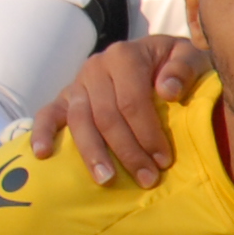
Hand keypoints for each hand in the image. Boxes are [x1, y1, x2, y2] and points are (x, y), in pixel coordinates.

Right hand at [31, 35, 206, 188]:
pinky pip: (48, 113)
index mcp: (125, 56)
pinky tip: (42, 154)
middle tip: (147, 179)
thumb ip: (184, 69)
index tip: (164, 161)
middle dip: (127, 151)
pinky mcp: (65, 96)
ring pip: (80, 121)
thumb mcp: (190, 56)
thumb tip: (167, 92)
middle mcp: (96, 67)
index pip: (133, 101)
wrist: (156, 54)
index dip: (148, 133)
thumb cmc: (175, 63)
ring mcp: (78, 82)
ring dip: (93, 153)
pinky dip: (42, 133)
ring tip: (106, 180)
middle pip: (107, 116)